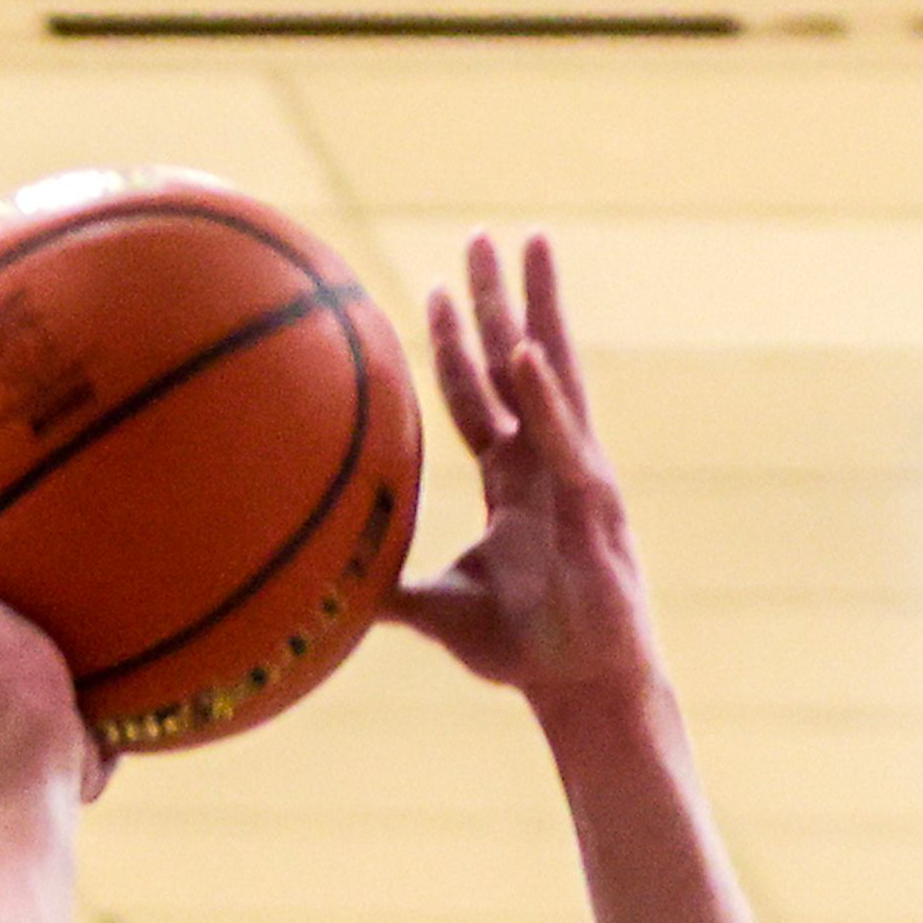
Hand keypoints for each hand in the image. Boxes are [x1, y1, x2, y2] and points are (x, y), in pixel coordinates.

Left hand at [386, 232, 662, 719]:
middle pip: (521, 360)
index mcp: (515, 479)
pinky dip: (543, 397)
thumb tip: (326, 587)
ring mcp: (577, 475)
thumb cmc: (524, 649)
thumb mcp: (439, 610)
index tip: (435, 287)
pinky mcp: (595, 503)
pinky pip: (564, 439)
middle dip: (503, 297)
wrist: (580, 689)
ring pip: (554, 374)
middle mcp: (548, 462)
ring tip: (530, 245)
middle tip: (484, 234)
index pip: (480, 395)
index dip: (457, 344)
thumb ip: (390, 589)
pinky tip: (524, 352)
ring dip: (537, 309)